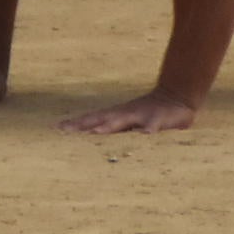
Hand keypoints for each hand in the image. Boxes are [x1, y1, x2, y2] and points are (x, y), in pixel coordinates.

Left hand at [57, 89, 197, 134]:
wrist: (176, 97)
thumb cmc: (149, 114)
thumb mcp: (130, 122)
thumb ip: (114, 129)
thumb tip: (93, 135)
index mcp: (117, 116)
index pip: (92, 120)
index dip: (75, 124)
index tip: (57, 129)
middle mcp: (125, 114)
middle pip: (100, 120)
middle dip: (84, 125)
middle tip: (66, 131)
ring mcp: (140, 116)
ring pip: (123, 121)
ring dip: (110, 126)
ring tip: (97, 133)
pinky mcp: (158, 120)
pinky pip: (152, 126)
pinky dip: (148, 130)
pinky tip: (144, 136)